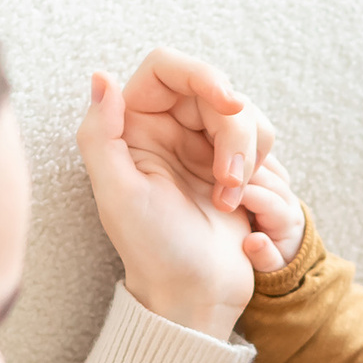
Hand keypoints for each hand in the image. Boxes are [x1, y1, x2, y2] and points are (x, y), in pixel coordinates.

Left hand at [75, 48, 302, 338]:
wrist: (194, 296)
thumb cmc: (152, 251)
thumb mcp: (118, 195)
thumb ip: (100, 134)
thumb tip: (103, 77)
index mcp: (134, 126)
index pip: (169, 67)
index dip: (203, 74)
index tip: (230, 102)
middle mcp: (168, 128)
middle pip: (217, 91)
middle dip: (235, 132)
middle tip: (231, 181)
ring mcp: (202, 147)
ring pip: (246, 115)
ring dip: (249, 154)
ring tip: (232, 199)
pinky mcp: (233, 167)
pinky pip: (261, 143)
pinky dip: (260, 170)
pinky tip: (242, 204)